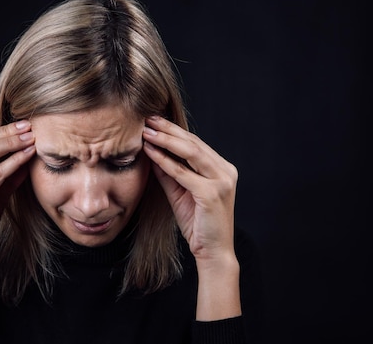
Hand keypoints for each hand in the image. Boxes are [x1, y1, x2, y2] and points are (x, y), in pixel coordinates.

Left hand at [142, 116, 237, 263]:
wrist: (213, 252)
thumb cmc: (197, 223)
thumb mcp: (180, 193)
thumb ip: (169, 173)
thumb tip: (152, 153)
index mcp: (221, 168)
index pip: (195, 143)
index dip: (173, 131)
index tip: (153, 122)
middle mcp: (225, 171)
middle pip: (193, 143)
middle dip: (168, 129)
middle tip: (148, 119)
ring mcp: (222, 181)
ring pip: (190, 152)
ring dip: (166, 140)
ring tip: (147, 131)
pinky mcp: (212, 193)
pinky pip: (184, 173)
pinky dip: (165, 161)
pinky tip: (151, 152)